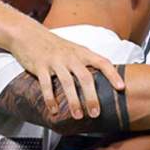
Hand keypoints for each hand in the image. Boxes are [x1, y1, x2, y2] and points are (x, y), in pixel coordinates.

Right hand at [11, 28, 125, 121]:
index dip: (113, 75)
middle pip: (85, 77)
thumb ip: (87, 63)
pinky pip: (46, 84)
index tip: (121, 88)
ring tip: (78, 116)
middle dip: (91, 97)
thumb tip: (104, 81)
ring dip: (73, 101)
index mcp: (82, 53)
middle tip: (96, 113)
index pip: (102, 62)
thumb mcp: (75, 50)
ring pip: (67, 83)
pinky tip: (54, 110)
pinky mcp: (40, 66)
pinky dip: (50, 99)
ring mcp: (55, 61)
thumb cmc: (55, 45)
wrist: (28, 34)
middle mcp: (70, 56)